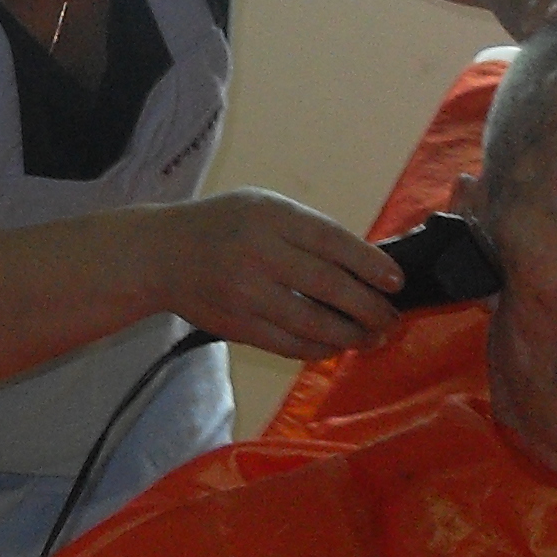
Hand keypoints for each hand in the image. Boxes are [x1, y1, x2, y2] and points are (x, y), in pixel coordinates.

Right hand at [150, 189, 403, 361]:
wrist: (160, 255)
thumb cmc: (222, 225)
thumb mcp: (263, 207)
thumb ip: (306, 231)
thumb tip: (362, 266)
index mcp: (270, 217)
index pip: (332, 241)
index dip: (370, 264)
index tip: (395, 282)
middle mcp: (259, 254)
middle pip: (328, 286)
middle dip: (368, 307)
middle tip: (391, 318)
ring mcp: (246, 294)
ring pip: (311, 323)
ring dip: (350, 335)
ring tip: (372, 337)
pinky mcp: (237, 326)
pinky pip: (288, 345)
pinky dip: (318, 349)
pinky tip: (335, 347)